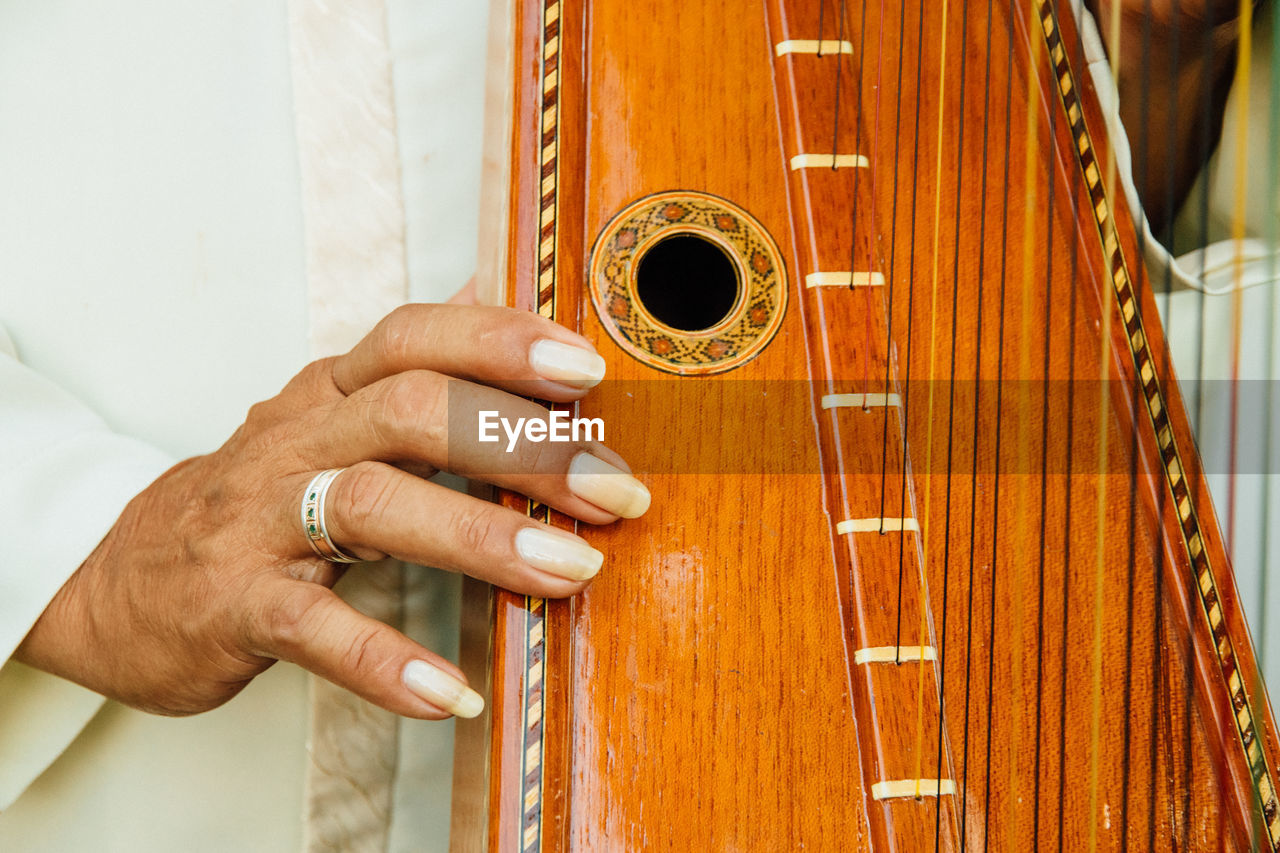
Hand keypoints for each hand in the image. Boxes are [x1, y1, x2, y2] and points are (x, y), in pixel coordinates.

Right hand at [14, 303, 647, 718]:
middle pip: (412, 410)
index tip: (590, 371)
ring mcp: (260, 521)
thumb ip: (411, 368)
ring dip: (481, 537)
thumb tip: (489, 292)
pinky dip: (385, 661)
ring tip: (570, 571)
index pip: (415, 337)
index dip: (501, 343)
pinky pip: (314, 629)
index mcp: (331, 392)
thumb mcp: (331, 419)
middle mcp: (297, 440)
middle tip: (615, 490)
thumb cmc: (258, 497)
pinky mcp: (234, 605)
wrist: (120, 579)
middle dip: (524, 446)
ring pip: (373, 506)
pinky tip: (451, 690)